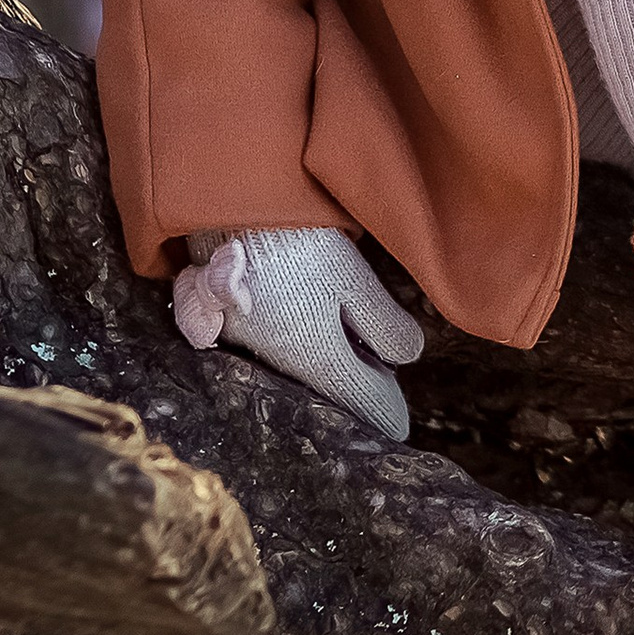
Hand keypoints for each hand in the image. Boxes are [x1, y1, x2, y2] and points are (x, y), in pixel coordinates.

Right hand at [171, 225, 425, 440]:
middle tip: (383, 381)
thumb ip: (383, 324)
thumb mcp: (355, 279)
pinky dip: (297, 346)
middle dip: (357, 389)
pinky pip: (271, 349)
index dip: (386, 416)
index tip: (399, 429)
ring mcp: (249, 343)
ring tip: (357, 351)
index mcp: (316, 357)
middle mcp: (278, 362)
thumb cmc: (300, 240)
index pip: (361, 405)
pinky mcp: (227, 321)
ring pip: (300, 371)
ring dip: (328, 365)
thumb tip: (406, 359)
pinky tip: (311, 322)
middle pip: (328, 391)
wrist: (231, 205)